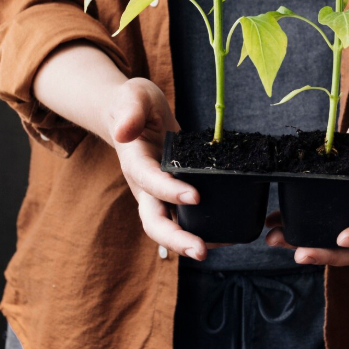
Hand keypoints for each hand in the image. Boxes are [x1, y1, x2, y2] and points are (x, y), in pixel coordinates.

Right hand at [105, 77, 208, 260]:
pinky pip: (183, 218)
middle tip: (201, 251)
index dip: (169, 190)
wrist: (133, 115)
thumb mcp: (133, 96)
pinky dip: (201, 230)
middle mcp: (144, 185)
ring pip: (168, 226)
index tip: (195, 196)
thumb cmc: (134, 104)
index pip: (148, 180)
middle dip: (175, 239)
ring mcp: (156, 195)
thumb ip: (130, 110)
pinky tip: (225, 235)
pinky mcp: (171, 195)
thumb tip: (124, 131)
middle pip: (153, 220)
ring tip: (218, 248)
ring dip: (188, 242)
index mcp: (134, 161)